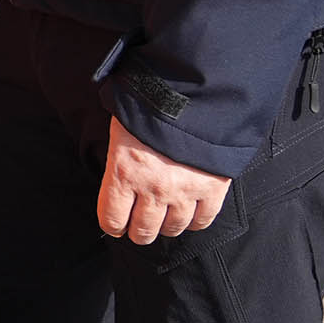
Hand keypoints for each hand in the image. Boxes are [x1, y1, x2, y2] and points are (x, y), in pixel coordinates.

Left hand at [97, 117, 230, 244]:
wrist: (194, 91)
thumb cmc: (148, 104)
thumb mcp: (120, 128)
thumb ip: (118, 157)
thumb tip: (117, 174)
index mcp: (123, 172)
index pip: (112, 219)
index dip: (113, 225)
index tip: (116, 224)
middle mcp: (152, 188)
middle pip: (143, 231)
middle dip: (138, 232)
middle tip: (139, 227)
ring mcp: (184, 191)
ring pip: (173, 228)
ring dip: (166, 227)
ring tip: (163, 220)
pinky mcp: (212, 189)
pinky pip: (202, 220)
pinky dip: (195, 221)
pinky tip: (189, 215)